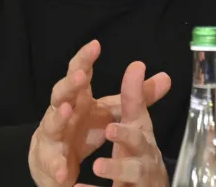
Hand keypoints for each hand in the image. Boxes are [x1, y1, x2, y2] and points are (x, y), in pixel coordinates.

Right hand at [29, 41, 171, 186]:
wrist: (56, 161)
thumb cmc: (83, 128)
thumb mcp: (111, 112)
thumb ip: (137, 97)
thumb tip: (167, 77)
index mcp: (79, 98)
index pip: (81, 73)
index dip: (86, 59)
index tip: (96, 44)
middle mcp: (62, 112)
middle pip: (62, 93)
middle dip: (70, 84)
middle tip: (81, 75)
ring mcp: (52, 136)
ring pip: (52, 124)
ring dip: (58, 118)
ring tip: (67, 112)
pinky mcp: (48, 161)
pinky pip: (51, 163)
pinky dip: (56, 166)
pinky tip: (63, 171)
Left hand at [83, 61, 168, 186]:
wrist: (149, 186)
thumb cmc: (139, 151)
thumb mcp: (136, 124)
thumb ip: (135, 96)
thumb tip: (138, 64)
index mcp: (141, 132)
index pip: (139, 112)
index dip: (133, 98)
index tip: (122, 91)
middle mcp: (143, 153)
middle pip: (139, 143)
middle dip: (126, 135)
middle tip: (110, 128)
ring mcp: (139, 176)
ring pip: (131, 172)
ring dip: (116, 168)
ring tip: (97, 165)